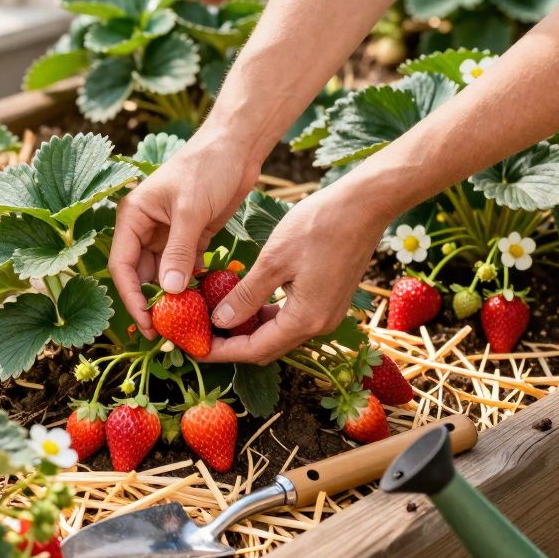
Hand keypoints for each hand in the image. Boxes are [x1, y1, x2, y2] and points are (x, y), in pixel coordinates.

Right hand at [110, 133, 260, 336]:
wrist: (237, 146)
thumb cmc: (207, 167)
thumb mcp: (190, 210)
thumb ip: (177, 251)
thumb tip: (167, 291)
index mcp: (133, 217)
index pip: (123, 266)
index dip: (131, 297)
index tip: (147, 323)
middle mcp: (145, 228)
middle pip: (141, 275)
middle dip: (152, 302)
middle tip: (168, 332)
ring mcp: (169, 234)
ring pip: (163, 275)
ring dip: (172, 296)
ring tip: (186, 322)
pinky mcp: (192, 238)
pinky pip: (185, 269)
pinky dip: (191, 285)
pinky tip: (202, 303)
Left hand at [200, 184, 388, 364]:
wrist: (364, 205)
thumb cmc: (318, 226)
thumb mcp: (273, 260)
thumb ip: (246, 295)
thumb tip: (220, 321)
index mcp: (305, 319)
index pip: (254, 349)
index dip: (222, 352)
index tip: (194, 348)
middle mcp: (319, 324)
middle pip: (268, 348)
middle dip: (233, 345)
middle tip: (200, 334)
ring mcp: (327, 313)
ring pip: (279, 333)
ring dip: (249, 330)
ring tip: (216, 318)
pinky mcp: (329, 299)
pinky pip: (291, 318)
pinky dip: (266, 316)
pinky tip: (245, 302)